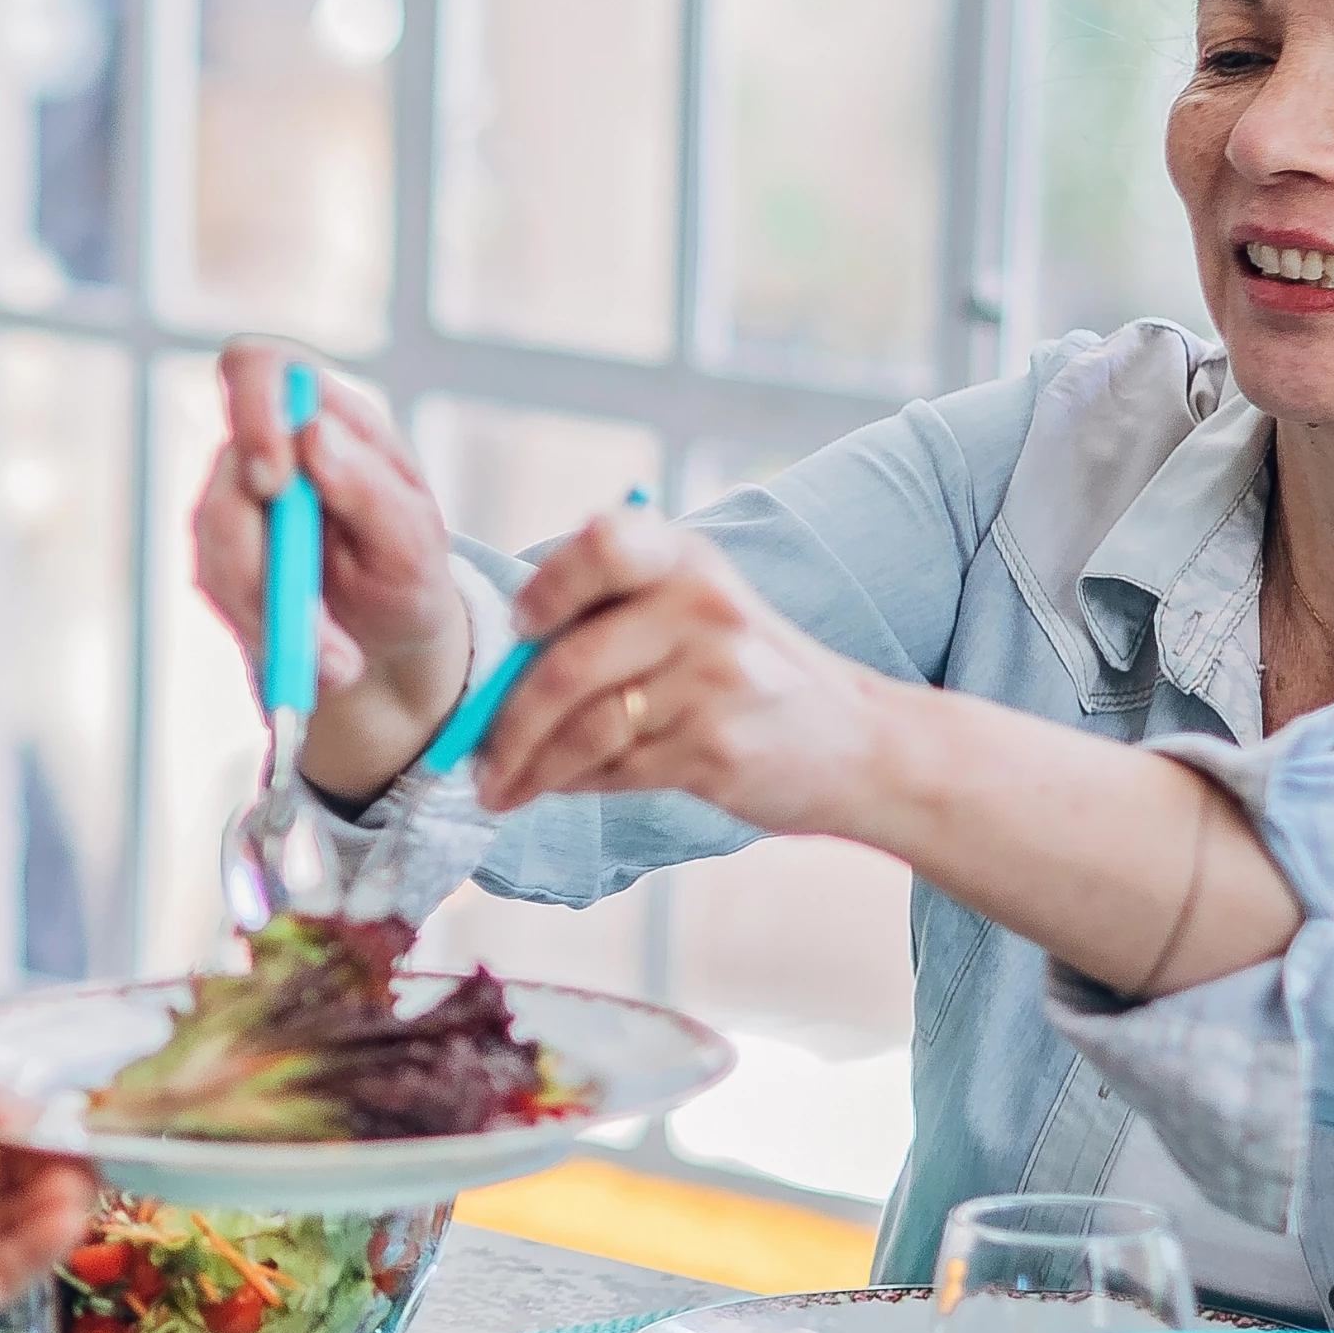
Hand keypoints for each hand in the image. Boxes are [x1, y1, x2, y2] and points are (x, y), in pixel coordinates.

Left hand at [0, 1070, 90, 1332]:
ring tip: (85, 1184)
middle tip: (94, 1151)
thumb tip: (28, 1105)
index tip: (74, 1116)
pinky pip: (11, 1265)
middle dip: (52, 1160)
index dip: (28, 1122)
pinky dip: (43, 1242)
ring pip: (16, 1220)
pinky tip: (70, 1218)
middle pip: (7, 1174)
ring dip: (55, 1198)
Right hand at [188, 337, 472, 797]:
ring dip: (278, 616)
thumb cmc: (409, 574)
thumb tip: (311, 435)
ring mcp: (233, 506)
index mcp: (322, 415)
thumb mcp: (414, 540)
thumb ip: (368, 487)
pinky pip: (219, 592)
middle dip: (271, 564)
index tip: (273, 481)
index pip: (256, 368)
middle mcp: (267, 450)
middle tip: (321, 633)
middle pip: (229, 477)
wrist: (386, 645)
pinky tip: (319, 658)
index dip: (250, 409)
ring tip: (340, 661)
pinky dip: (271, 636)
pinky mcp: (217, 560)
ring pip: (218, 547)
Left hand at [466, 508, 888, 832]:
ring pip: (585, 728)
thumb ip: (612, 615)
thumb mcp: (697, 610)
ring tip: (500, 786)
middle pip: (569, 663)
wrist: (859, 745)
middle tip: (474, 755)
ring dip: (528, 766)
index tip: (520, 629)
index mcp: (686, 560)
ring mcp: (715, 679)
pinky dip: (573, 783)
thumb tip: (497, 665)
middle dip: (507, 722)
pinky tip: (558, 787)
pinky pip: (615, 770)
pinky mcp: (716, 747)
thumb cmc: (746, 676)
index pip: (603, 544)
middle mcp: (703, 608)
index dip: (548, 587)